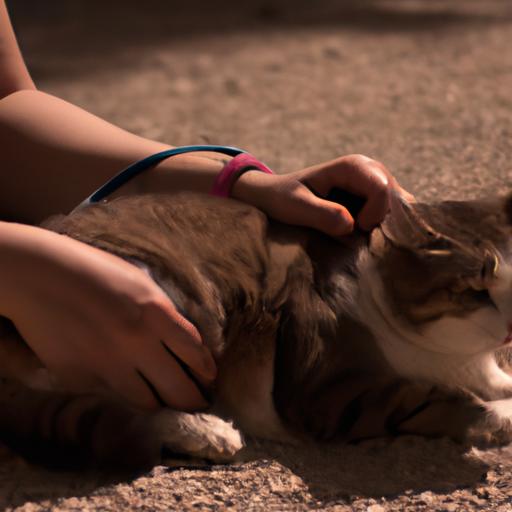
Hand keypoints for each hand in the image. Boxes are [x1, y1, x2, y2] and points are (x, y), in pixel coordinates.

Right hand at [0, 222, 215, 410]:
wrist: (40, 276)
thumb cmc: (95, 272)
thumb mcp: (141, 284)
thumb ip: (164, 315)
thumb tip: (185, 345)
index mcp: (155, 313)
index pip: (195, 354)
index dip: (206, 371)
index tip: (210, 379)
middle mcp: (135, 343)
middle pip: (178, 390)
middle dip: (192, 400)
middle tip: (197, 402)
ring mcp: (107, 365)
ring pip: (147, 402)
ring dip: (158, 400)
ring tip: (161, 396)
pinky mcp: (81, 378)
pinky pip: (111, 394)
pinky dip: (119, 389)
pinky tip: (116, 375)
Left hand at [232, 154, 413, 236]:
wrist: (276, 196)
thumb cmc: (282, 198)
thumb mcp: (294, 207)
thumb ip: (320, 214)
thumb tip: (351, 226)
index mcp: (353, 166)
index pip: (382, 190)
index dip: (373, 216)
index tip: (354, 230)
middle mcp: (371, 170)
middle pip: (397, 200)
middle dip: (382, 223)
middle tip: (358, 238)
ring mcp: (376, 185)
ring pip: (399, 210)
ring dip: (383, 228)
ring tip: (359, 238)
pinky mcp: (376, 200)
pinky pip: (392, 216)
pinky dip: (382, 229)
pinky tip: (362, 237)